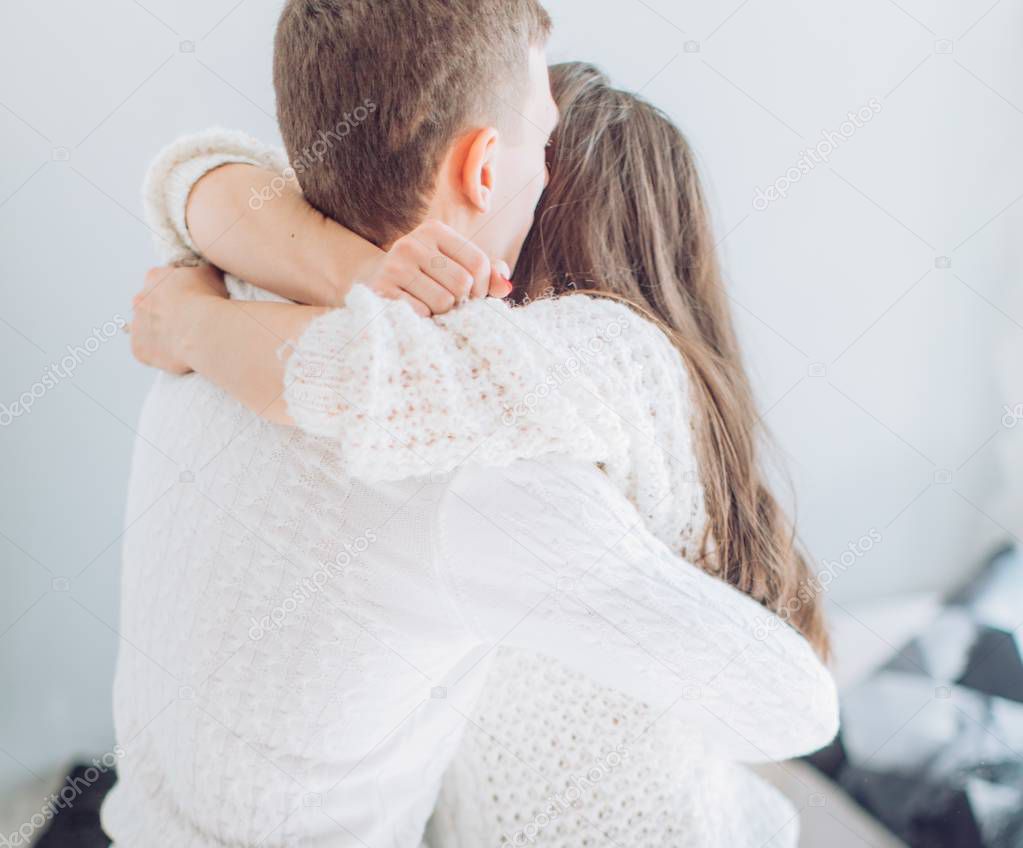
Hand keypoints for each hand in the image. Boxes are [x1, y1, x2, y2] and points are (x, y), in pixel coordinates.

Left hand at [129, 263, 227, 373]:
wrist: (203, 330)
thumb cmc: (207, 301)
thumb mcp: (209, 273)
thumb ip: (200, 271)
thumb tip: (203, 272)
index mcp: (154, 277)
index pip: (162, 282)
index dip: (177, 292)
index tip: (190, 301)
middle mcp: (139, 300)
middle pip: (151, 306)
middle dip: (166, 313)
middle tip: (187, 321)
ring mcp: (137, 326)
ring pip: (148, 329)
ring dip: (161, 333)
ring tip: (184, 339)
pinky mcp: (139, 349)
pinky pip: (148, 352)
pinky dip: (160, 353)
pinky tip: (178, 353)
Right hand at [360, 219, 512, 316]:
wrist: (374, 282)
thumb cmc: (426, 276)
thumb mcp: (455, 265)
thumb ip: (487, 273)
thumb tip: (505, 286)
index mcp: (435, 231)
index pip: (478, 262)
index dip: (484, 287)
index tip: (474, 296)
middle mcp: (412, 243)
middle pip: (462, 283)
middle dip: (462, 301)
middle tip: (451, 304)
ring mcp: (394, 266)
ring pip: (444, 301)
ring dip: (443, 313)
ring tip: (431, 306)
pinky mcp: (382, 291)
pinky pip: (422, 314)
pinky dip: (425, 319)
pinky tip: (416, 311)